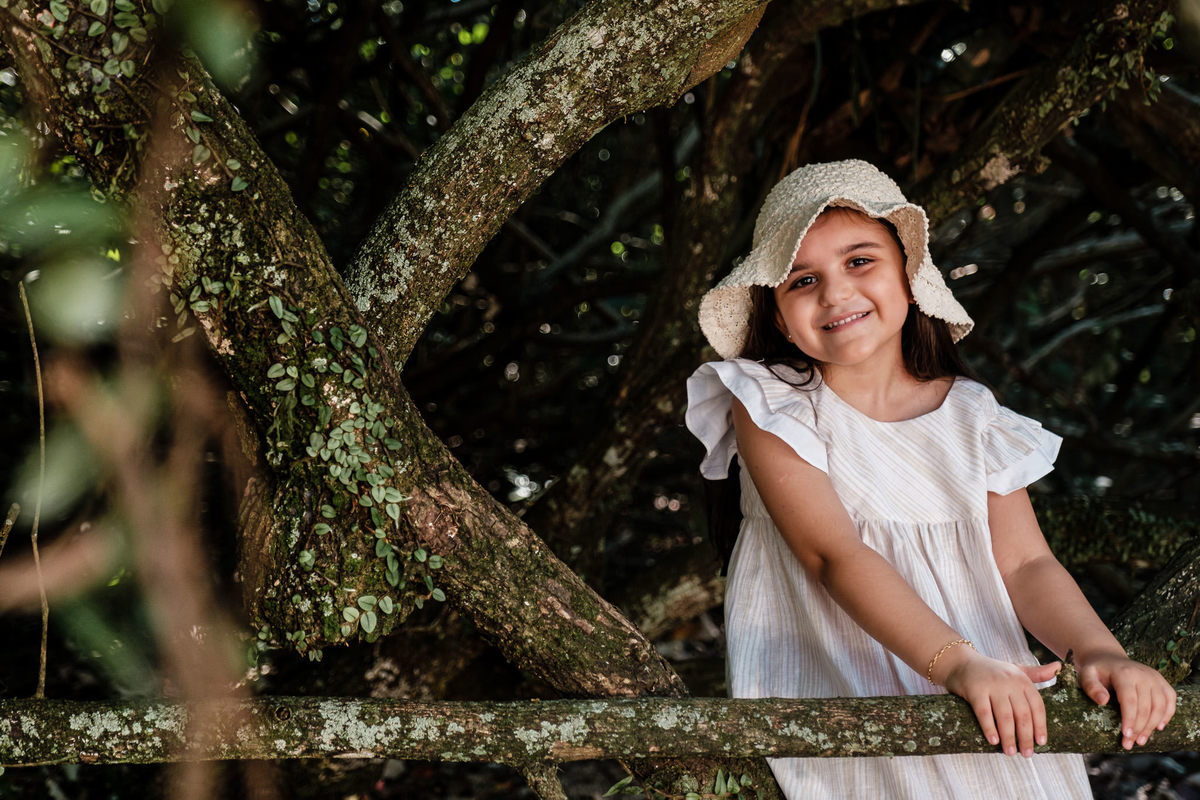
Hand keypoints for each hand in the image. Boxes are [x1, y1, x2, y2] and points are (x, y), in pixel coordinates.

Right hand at [937, 647, 1060, 757]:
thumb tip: (1059, 667)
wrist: (959, 662)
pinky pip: (984, 713)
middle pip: (1022, 714)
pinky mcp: (975, 690)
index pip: (1037, 706)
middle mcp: (1009, 681)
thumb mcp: (1015, 669)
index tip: (1041, 743)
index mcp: (1021, 679)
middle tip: (1027, 754)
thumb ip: (1037, 673)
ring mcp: (991, 685)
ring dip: (1009, 737)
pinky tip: (993, 741)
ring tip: (1011, 752)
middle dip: (1026, 736)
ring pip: (1005, 716)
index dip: (1040, 726)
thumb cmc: (991, 671)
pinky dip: (990, 728)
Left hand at [1075, 650, 1176, 749]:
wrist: (1108, 658)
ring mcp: (1154, 677)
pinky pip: (1170, 699)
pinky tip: (1158, 728)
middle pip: (1146, 706)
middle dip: (1139, 728)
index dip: (1129, 719)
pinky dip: (1167, 715)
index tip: (1125, 735)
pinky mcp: (1161, 681)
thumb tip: (1103, 701)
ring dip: (1152, 726)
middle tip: (1129, 744)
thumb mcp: (1086, 676)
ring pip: (1160, 706)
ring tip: (1141, 740)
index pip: (1130, 700)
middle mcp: (1143, 674)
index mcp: (1124, 673)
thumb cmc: (1096, 671)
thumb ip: (1091, 687)